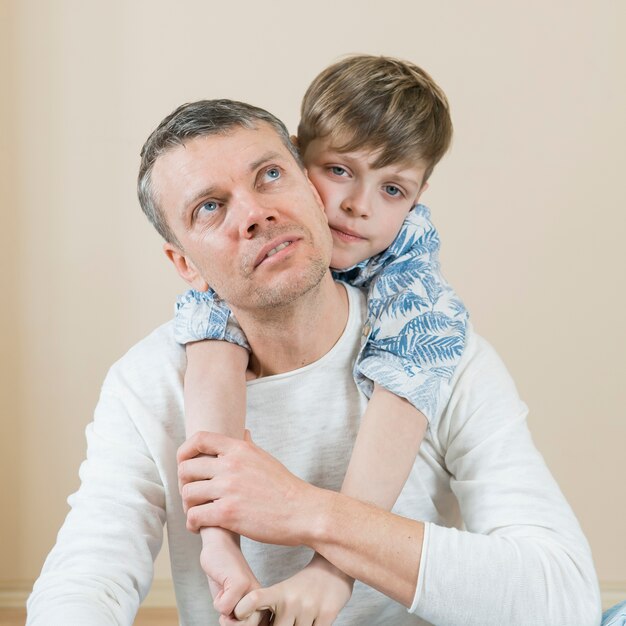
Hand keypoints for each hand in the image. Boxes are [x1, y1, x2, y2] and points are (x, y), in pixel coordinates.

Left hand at [177, 431, 320, 545]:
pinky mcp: (228, 513)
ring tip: (197, 513)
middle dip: (184, 484)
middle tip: (193, 496)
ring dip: (188, 506)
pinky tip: (199, 527)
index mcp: (240, 449)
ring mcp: (229, 488)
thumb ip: (248, 447)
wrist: (304, 512)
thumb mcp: (265, 459)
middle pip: (186, 468)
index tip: (185, 465)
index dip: (185, 452)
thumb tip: (243, 433)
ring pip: (188, 494)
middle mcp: (231, 465)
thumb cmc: (285, 488)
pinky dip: (192, 524)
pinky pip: (195, 516)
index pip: (200, 439)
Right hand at [199, 527, 263, 623]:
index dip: (239, 624)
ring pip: (238, 622)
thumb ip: (239, 619)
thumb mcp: (232, 603)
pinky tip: (223, 583)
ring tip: (226, 593)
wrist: (220, 545)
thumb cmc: (225, 575)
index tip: (234, 608)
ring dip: (224, 611)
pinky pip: (223, 609)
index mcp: (265, 603)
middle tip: (228, 602)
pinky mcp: (240, 582)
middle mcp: (263, 597)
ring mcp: (252, 589)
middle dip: (232, 621)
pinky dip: (217, 600)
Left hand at [234, 554, 353, 625]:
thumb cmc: (305, 585)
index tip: (239, 614)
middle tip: (288, 618)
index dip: (244, 609)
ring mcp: (310, 607)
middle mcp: (292, 600)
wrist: (334, 569)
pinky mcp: (327, 614)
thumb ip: (271, 610)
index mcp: (279, 592)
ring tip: (302, 618)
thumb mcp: (284, 591)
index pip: (254, 599)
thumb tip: (255, 624)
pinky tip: (314, 620)